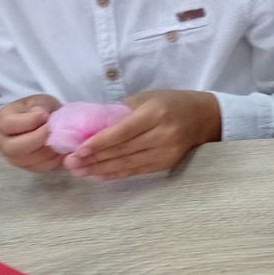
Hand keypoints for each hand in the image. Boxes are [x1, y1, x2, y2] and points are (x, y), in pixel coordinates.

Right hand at [0, 94, 63, 172]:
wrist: (39, 121)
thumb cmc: (36, 109)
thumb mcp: (37, 101)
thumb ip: (39, 107)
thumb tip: (42, 116)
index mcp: (0, 121)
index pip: (8, 124)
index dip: (29, 121)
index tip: (45, 115)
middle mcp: (1, 142)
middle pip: (14, 148)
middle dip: (39, 139)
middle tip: (54, 130)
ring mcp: (13, 158)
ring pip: (28, 160)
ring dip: (49, 149)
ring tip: (60, 137)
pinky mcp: (27, 167)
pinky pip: (40, 168)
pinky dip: (54, 159)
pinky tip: (61, 148)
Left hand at [65, 90, 219, 180]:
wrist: (203, 117)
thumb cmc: (171, 102)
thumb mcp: (147, 98)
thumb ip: (121, 112)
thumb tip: (90, 126)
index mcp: (155, 114)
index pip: (122, 132)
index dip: (98, 143)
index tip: (77, 150)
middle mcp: (162, 135)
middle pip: (122, 150)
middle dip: (93, 159)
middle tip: (70, 164)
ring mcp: (166, 152)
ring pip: (127, 164)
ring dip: (100, 170)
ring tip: (79, 172)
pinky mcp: (166, 164)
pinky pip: (136, 171)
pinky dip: (115, 174)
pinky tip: (98, 176)